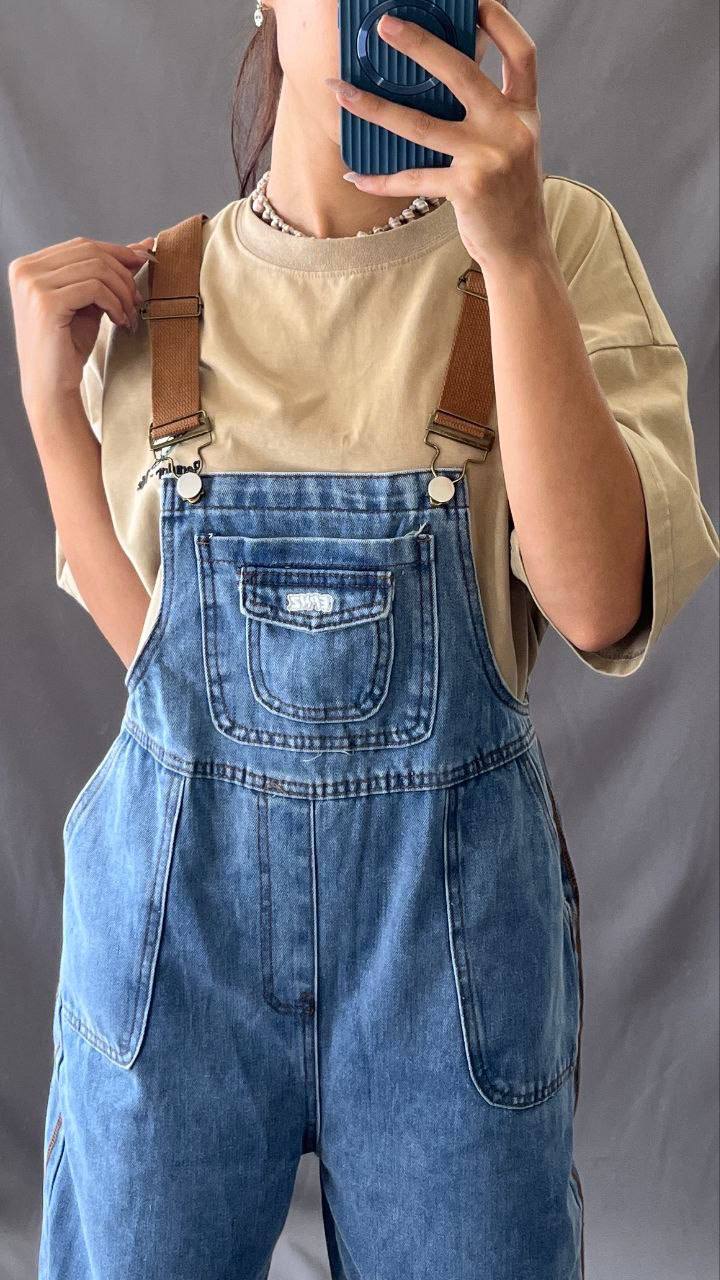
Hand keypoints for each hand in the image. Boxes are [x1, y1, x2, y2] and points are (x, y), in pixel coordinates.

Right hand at [7, 234, 155, 419]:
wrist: (51, 386)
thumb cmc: (68, 347)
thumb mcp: (90, 302)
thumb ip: (108, 273)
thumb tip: (143, 245)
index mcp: (30, 266)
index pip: (82, 245)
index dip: (117, 252)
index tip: (143, 264)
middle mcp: (25, 270)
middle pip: (90, 252)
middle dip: (123, 273)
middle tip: (137, 299)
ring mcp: (32, 284)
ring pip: (96, 268)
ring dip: (122, 291)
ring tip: (128, 314)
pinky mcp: (45, 302)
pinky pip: (94, 288)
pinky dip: (114, 303)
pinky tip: (118, 320)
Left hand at [325, 0, 548, 271]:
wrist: (521, 251)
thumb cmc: (508, 199)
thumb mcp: (511, 149)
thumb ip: (490, 116)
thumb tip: (441, 87)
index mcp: (524, 114)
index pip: (522, 53)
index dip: (500, 21)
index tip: (474, 0)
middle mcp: (511, 129)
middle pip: (462, 73)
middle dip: (420, 45)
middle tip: (385, 26)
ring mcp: (489, 158)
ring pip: (421, 124)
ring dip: (374, 107)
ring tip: (340, 91)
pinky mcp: (467, 188)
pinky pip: (413, 177)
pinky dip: (382, 179)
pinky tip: (356, 175)